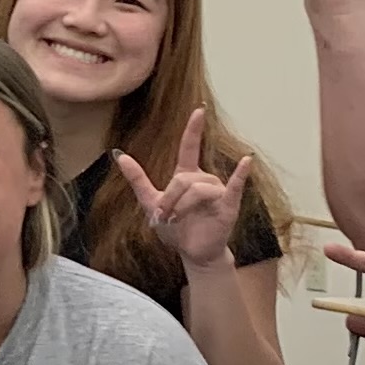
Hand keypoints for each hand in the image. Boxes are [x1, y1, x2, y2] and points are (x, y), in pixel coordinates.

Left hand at [112, 106, 256, 269]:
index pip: (190, 147)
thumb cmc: (176, 230)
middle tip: (164, 217)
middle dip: (169, 199)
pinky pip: (234, 186)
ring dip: (182, 207)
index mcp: (187, 176)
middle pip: (183, 180)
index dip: (193, 130)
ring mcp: (218, 191)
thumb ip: (137, 179)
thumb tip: (119, 155)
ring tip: (177, 220)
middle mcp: (205, 179)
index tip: (198, 111)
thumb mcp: (150, 203)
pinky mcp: (229, 205)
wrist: (192, 253)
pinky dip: (240, 174)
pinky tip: (246, 162)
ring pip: (197, 190)